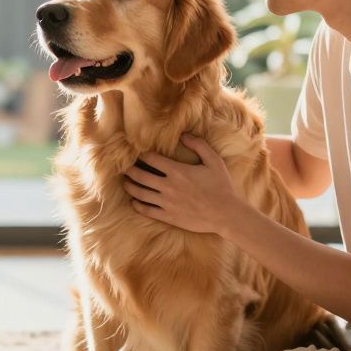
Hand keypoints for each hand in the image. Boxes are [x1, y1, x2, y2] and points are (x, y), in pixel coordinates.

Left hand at [122, 133, 244, 234]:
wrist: (226, 214)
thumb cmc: (221, 186)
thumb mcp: (213, 161)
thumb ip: (198, 145)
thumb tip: (183, 134)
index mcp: (177, 171)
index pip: (151, 159)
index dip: (141, 154)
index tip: (136, 152)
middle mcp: (168, 186)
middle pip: (140, 176)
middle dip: (129, 170)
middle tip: (124, 167)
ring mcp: (166, 202)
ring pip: (140, 193)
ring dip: (130, 186)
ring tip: (125, 182)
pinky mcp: (168, 216)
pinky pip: (147, 210)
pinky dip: (137, 205)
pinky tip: (134, 201)